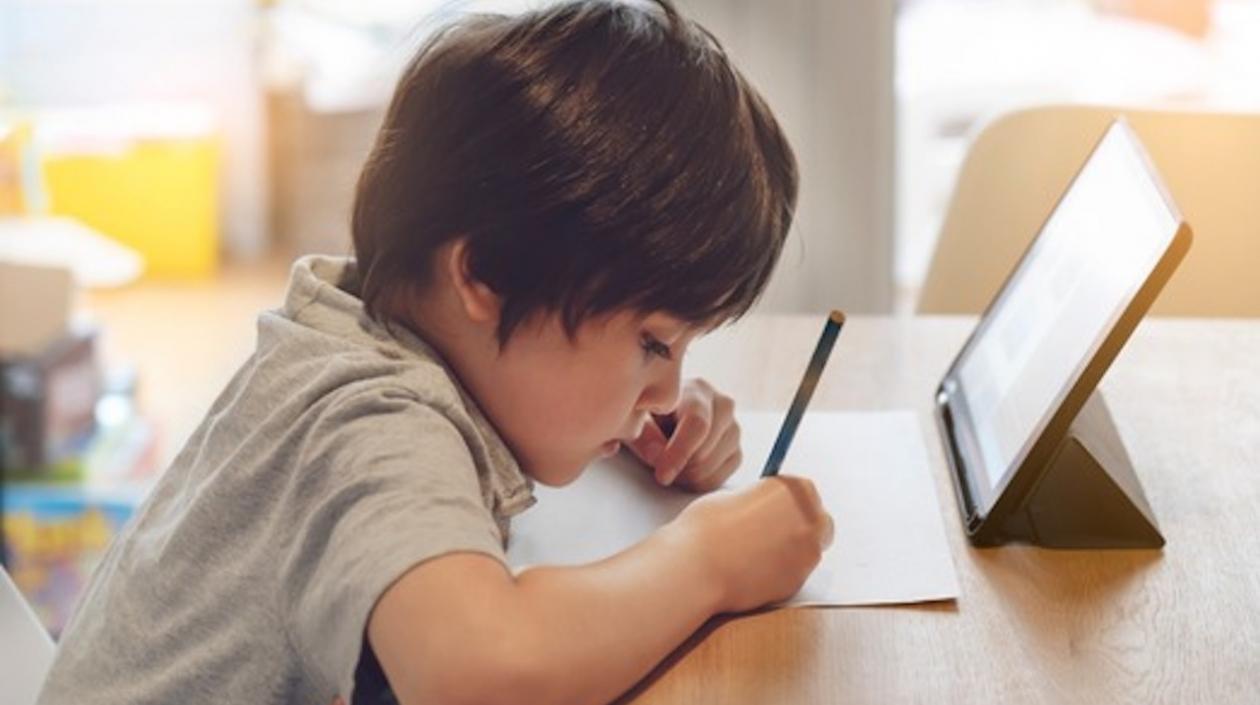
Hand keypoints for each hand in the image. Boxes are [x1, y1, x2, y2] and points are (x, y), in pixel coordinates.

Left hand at [626, 378, 740, 491]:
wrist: (665, 416)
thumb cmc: (649, 414)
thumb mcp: (637, 419)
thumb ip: (645, 435)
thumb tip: (657, 454)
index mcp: (697, 390)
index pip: (698, 424)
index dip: (679, 453)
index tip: (662, 474)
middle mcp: (723, 405)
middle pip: (706, 451)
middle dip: (680, 467)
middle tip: (660, 467)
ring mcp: (734, 428)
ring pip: (714, 465)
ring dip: (688, 475)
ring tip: (671, 466)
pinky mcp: (736, 450)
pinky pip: (722, 477)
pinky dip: (701, 482)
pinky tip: (685, 472)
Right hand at [670, 476, 832, 612]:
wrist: (699, 567)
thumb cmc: (707, 529)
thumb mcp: (730, 497)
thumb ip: (756, 501)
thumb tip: (759, 511)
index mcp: (794, 489)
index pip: (802, 490)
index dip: (784, 501)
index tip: (772, 509)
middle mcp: (810, 518)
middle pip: (816, 520)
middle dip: (798, 525)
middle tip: (768, 533)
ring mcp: (809, 551)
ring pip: (808, 549)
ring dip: (790, 550)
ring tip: (754, 554)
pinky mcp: (800, 580)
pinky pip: (796, 573)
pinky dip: (781, 573)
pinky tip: (754, 571)